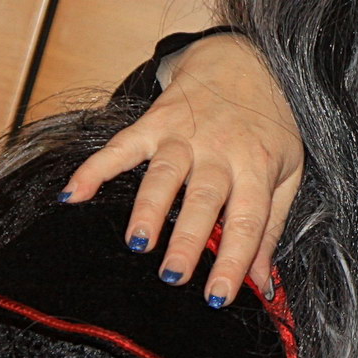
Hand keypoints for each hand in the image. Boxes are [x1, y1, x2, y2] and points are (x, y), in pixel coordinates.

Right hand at [62, 33, 302, 305]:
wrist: (248, 61)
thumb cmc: (268, 126)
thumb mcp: (287, 173)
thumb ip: (270, 228)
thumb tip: (262, 287)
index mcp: (257, 167)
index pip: (248, 220)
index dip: (235, 260)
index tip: (218, 297)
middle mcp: (221, 150)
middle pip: (203, 199)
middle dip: (187, 240)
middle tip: (173, 277)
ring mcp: (185, 134)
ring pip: (164, 174)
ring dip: (148, 208)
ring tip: (137, 243)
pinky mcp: (155, 121)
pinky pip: (121, 146)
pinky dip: (94, 169)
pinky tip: (71, 195)